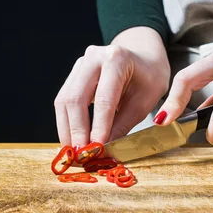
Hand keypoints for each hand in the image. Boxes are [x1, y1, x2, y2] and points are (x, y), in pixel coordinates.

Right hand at [54, 27, 170, 146]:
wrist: (143, 56)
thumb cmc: (149, 78)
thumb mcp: (145, 102)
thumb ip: (123, 125)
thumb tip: (103, 150)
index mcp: (116, 58)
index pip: (104, 98)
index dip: (98, 126)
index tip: (97, 150)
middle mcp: (93, 57)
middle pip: (75, 98)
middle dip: (76, 130)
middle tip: (81, 156)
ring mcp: (80, 64)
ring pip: (63, 100)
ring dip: (67, 129)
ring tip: (74, 153)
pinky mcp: (73, 74)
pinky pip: (64, 100)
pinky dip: (66, 122)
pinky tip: (72, 139)